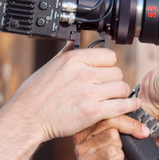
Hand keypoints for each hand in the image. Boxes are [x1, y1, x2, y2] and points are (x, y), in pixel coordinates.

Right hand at [5, 42, 140, 141]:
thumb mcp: (49, 65)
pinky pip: (121, 106)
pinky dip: (129, 106)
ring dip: (121, 94)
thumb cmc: (35, 94)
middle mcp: (83, 73)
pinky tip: (130, 106)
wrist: (28, 117)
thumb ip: (66, 53)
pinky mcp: (93, 112)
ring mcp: (89, 93)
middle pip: (117, 72)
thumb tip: (74, 42)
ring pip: (122, 88)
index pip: (108, 56)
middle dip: (114, 81)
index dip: (108, 65)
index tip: (105, 72)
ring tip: (115, 98)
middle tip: (108, 88)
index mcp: (73, 59)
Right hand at [75, 116, 148, 159]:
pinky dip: (119, 157)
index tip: (140, 123)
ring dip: (121, 147)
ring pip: (112, 135)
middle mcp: (80, 138)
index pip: (105, 112)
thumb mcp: (110, 143)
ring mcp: (83, 151)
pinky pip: (113, 152)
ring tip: (116, 156)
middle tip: (142, 133)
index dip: (126, 116)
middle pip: (109, 121)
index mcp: (84, 129)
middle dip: (130, 127)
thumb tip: (134, 114)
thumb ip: (114, 127)